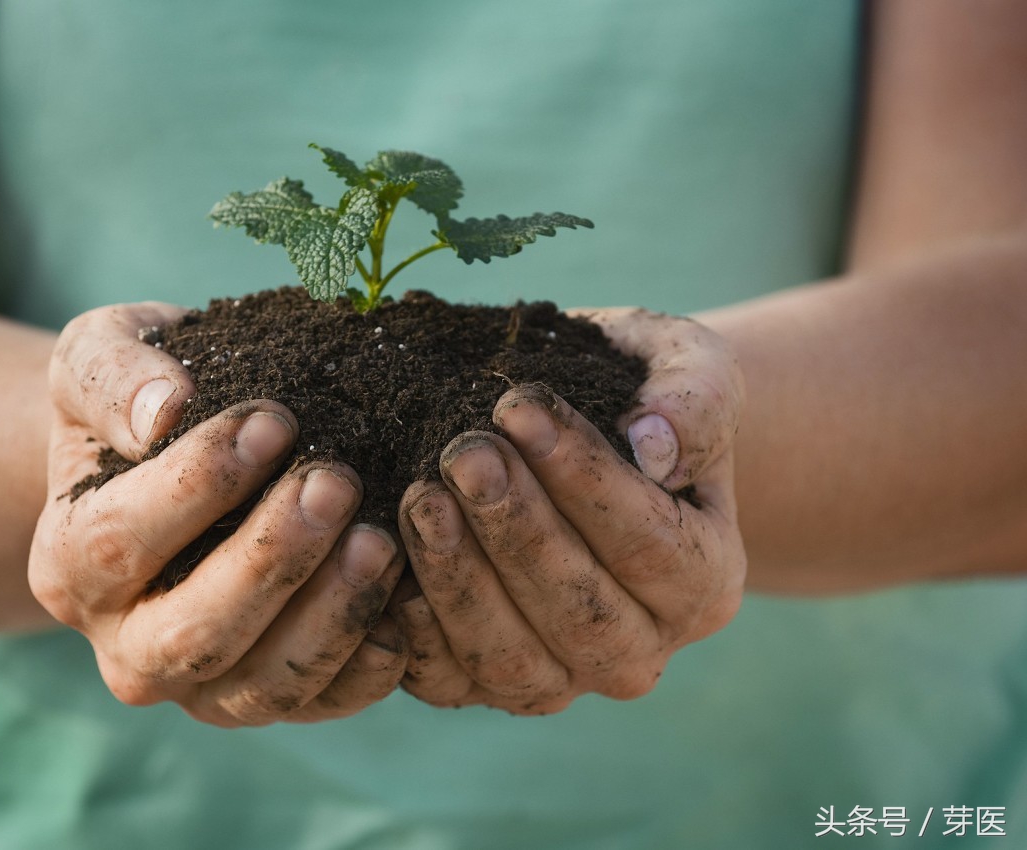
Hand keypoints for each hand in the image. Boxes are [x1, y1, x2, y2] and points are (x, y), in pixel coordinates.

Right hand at [29, 303, 406, 726]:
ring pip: (261, 686)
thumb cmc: (136, 405)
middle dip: (271, 559)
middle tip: (335, 484)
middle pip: (194, 633)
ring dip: (328, 617)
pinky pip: (320, 706)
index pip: (122, 539)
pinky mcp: (266, 700)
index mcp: (67, 563)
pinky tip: (403, 604)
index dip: (200, 483)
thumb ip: (114, 375)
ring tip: (379, 540)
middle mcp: (123, 645)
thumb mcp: (98, 358)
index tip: (273, 420)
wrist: (168, 460)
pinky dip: (365, 667)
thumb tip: (164, 409)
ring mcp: (197, 686)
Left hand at [395, 308, 745, 713]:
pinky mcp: (488, 687)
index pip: (649, 544)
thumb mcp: (689, 370)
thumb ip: (693, 402)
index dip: (581, 480)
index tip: (518, 408)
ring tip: (422, 497)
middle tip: (463, 456)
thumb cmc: (641, 395)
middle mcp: (642, 649)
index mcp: (706, 580)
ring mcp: (565, 678)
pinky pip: (448, 681)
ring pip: (511, 659)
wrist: (593, 440)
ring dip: (459, 579)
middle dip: (514, 531)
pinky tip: (388, 560)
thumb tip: (653, 447)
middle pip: (580, 613)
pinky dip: (413, 631)